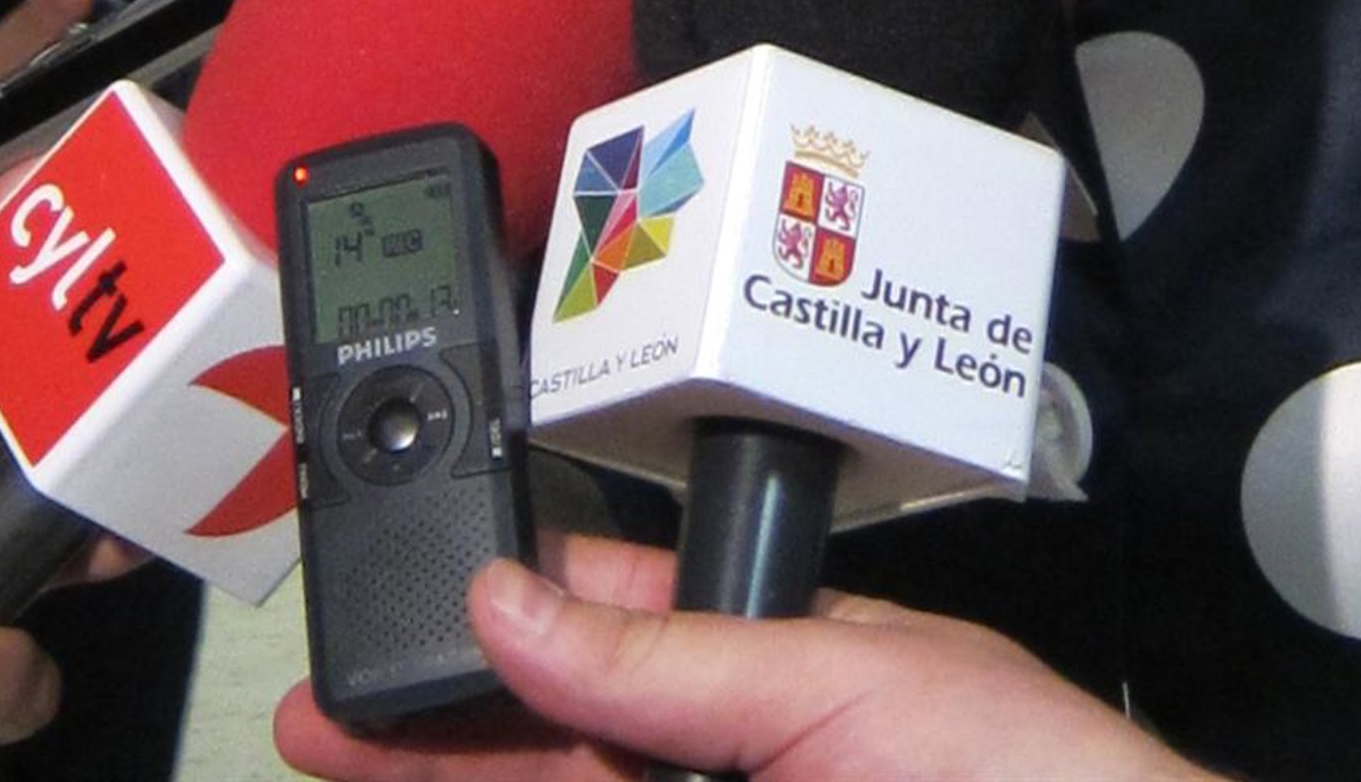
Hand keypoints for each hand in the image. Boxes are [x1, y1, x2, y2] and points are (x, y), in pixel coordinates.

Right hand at [272, 533, 1209, 781]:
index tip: (400, 628)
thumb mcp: (841, 681)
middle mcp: (738, 763)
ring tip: (356, 761)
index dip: (497, 628)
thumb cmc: (1033, 781)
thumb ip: (668, 655)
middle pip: (558, 749)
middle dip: (442, 734)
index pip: (602, 633)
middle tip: (327, 724)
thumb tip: (518, 596)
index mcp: (772, 667)